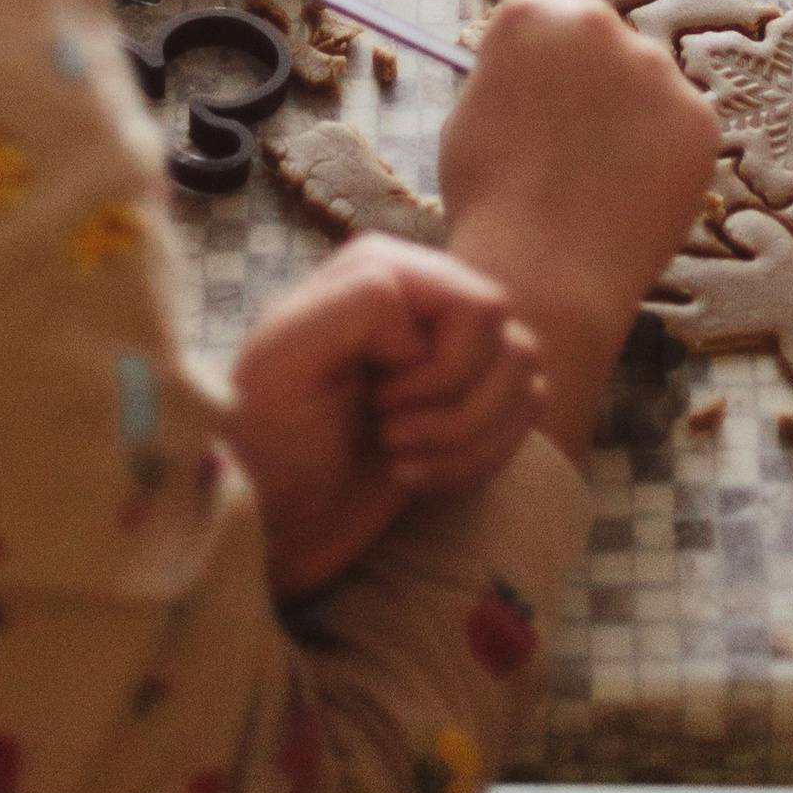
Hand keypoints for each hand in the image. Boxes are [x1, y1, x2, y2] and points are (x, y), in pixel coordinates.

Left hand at [224, 238, 542, 595]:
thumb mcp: (285, 355)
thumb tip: (426, 334)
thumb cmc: (266, 437)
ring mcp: (452, 354)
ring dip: (467, 440)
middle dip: (456, 410)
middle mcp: (426, 302)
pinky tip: (417, 477)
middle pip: (512, 342)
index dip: (443, 369)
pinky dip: (477, 462)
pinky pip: (525, 417)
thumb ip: (358, 303)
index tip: (379, 402)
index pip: (480, 306)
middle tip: (389, 433)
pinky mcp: (468, 406)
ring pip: (525, 378)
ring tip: (400, 459)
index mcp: (387, 271)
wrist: (268, 521)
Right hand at [441, 0, 719, 459]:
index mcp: (531, 14)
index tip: (532, 104)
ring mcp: (657, 68)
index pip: (540, 19)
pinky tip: (633, 196)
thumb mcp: (469, 115)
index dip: (534, 68)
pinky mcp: (699, 116)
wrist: (544, 270)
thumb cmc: (489, 200)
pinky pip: (678, 128)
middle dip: (589, 83)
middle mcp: (598, 22)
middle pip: (598, 42)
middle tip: (573, 143)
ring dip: (628, 118)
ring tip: (599, 181)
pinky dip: (662, 158)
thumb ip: (507, 76)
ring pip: (643, 85)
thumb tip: (528, 73)